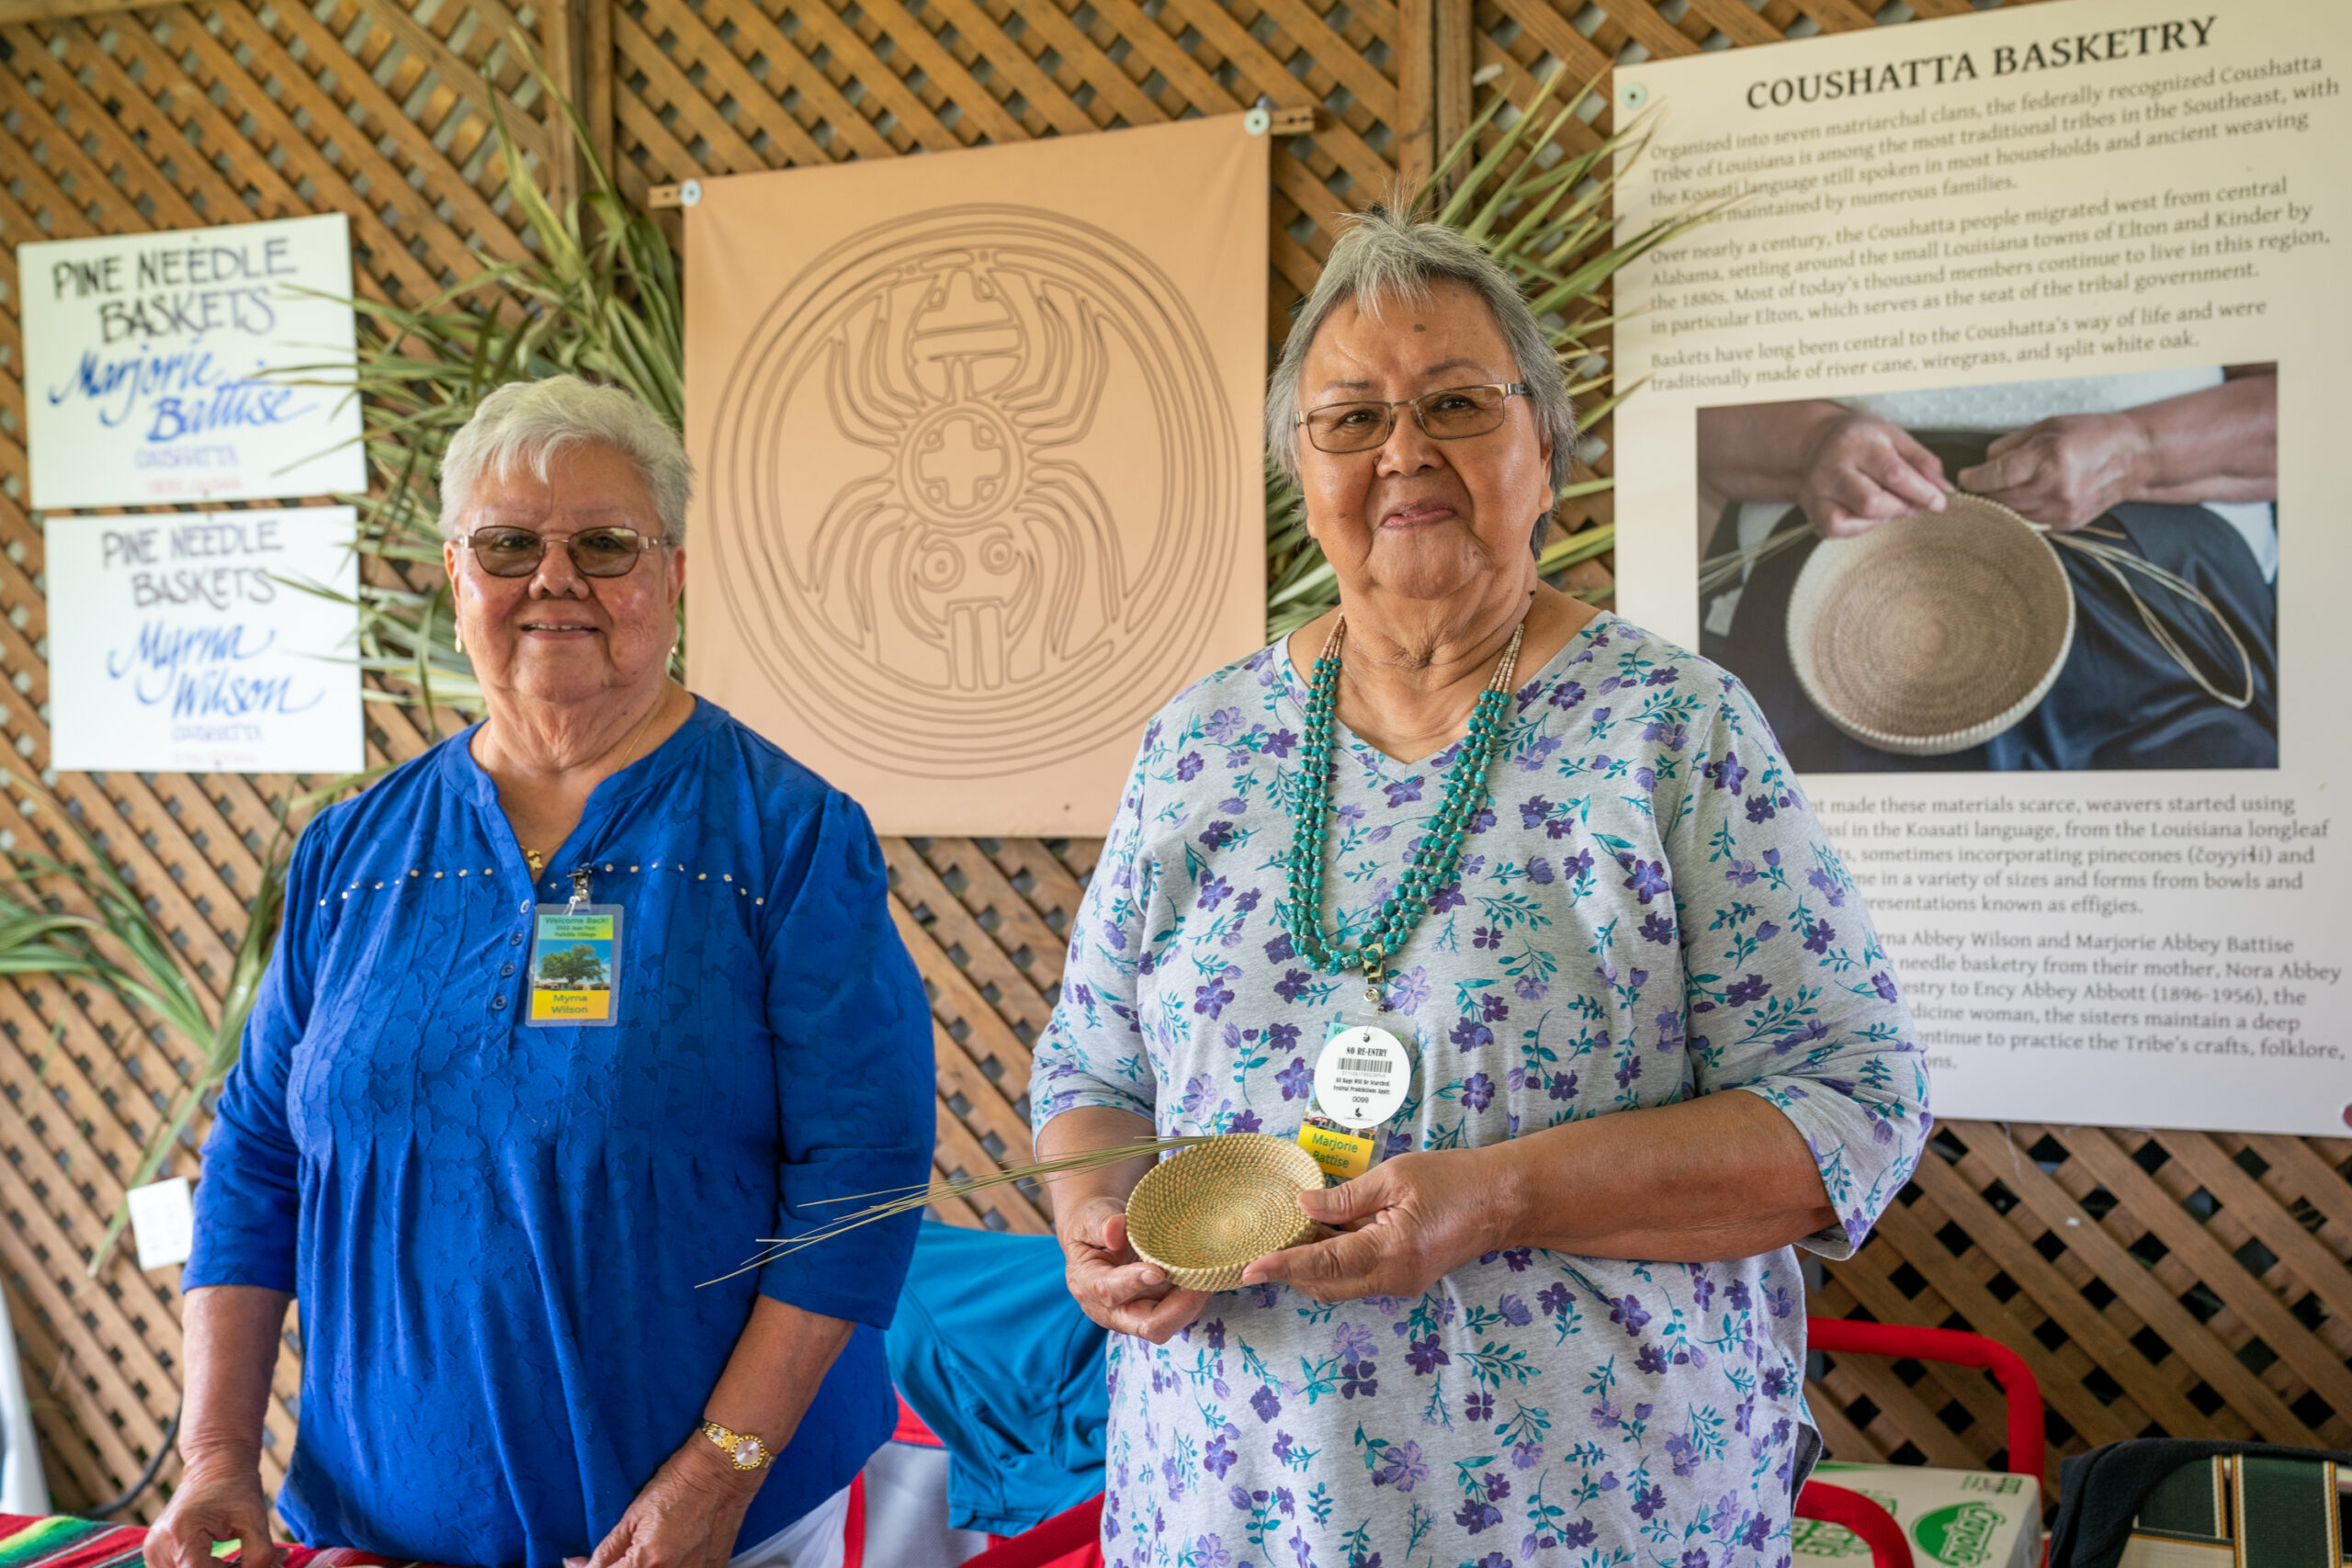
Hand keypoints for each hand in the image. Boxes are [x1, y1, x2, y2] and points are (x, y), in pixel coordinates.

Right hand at [143, 1449, 275, 1567]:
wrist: (214, 1465)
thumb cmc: (237, 1487)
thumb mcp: (256, 1518)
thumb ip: (259, 1555)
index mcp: (182, 1534)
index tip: (244, 1566)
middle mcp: (160, 1546)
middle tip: (245, 1560)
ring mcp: (153, 1552)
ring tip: (233, 1559)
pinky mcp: (154, 1554)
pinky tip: (217, 1560)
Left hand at [564, 1438, 760, 1567]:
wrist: (723, 1470)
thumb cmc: (679, 1484)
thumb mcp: (634, 1515)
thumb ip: (606, 1548)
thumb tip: (579, 1566)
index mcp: (647, 1561)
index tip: (584, 1565)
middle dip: (622, 1567)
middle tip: (625, 1554)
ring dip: (646, 1567)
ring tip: (649, 1551)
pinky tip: (670, 1556)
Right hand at [1056, 1193, 1209, 1343]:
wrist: (1098, 1237)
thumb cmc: (1092, 1227)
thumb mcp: (1090, 1217)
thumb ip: (1101, 1223)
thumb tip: (1116, 1230)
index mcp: (1087, 1286)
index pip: (1109, 1293)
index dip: (1133, 1283)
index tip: (1157, 1271)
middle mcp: (1112, 1311)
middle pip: (1147, 1327)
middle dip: (1178, 1309)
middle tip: (1200, 1282)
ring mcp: (1136, 1316)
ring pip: (1171, 1324)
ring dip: (1191, 1304)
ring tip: (1208, 1275)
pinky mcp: (1157, 1312)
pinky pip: (1180, 1315)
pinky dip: (1195, 1299)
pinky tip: (1205, 1275)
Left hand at [1241, 1150, 1512, 1302]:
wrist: (1503, 1202)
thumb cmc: (1454, 1180)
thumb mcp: (1395, 1176)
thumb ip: (1346, 1196)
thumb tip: (1302, 1205)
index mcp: (1390, 1251)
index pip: (1324, 1265)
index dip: (1284, 1266)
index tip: (1251, 1268)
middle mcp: (1393, 1278)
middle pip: (1326, 1285)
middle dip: (1292, 1268)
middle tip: (1267, 1241)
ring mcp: (1400, 1284)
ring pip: (1341, 1285)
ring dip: (1314, 1264)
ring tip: (1295, 1231)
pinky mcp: (1405, 1280)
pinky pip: (1358, 1278)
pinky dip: (1336, 1261)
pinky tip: (1328, 1232)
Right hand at [1796, 413, 1950, 537]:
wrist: (1815, 440)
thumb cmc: (1860, 439)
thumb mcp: (1894, 437)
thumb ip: (1922, 461)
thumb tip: (1944, 489)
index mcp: (1858, 443)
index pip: (1894, 474)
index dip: (1921, 492)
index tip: (1939, 502)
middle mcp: (1833, 467)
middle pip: (1871, 502)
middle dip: (1901, 508)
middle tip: (1913, 504)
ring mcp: (1817, 490)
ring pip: (1850, 520)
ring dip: (1880, 519)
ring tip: (1888, 506)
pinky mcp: (1810, 508)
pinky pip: (1835, 529)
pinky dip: (1859, 528)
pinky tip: (1867, 515)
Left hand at [1957, 413, 2148, 529]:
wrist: (2133, 457)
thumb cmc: (2089, 434)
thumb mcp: (2047, 427)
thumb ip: (2010, 446)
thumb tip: (1982, 465)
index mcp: (2052, 458)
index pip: (1998, 476)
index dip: (1974, 479)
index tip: (1965, 477)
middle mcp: (2057, 488)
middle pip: (2001, 500)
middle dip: (1984, 493)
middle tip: (1976, 485)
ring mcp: (2063, 510)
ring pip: (2012, 516)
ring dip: (1999, 506)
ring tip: (1998, 492)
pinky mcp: (2066, 525)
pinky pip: (2028, 524)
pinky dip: (2018, 514)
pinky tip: (2020, 500)